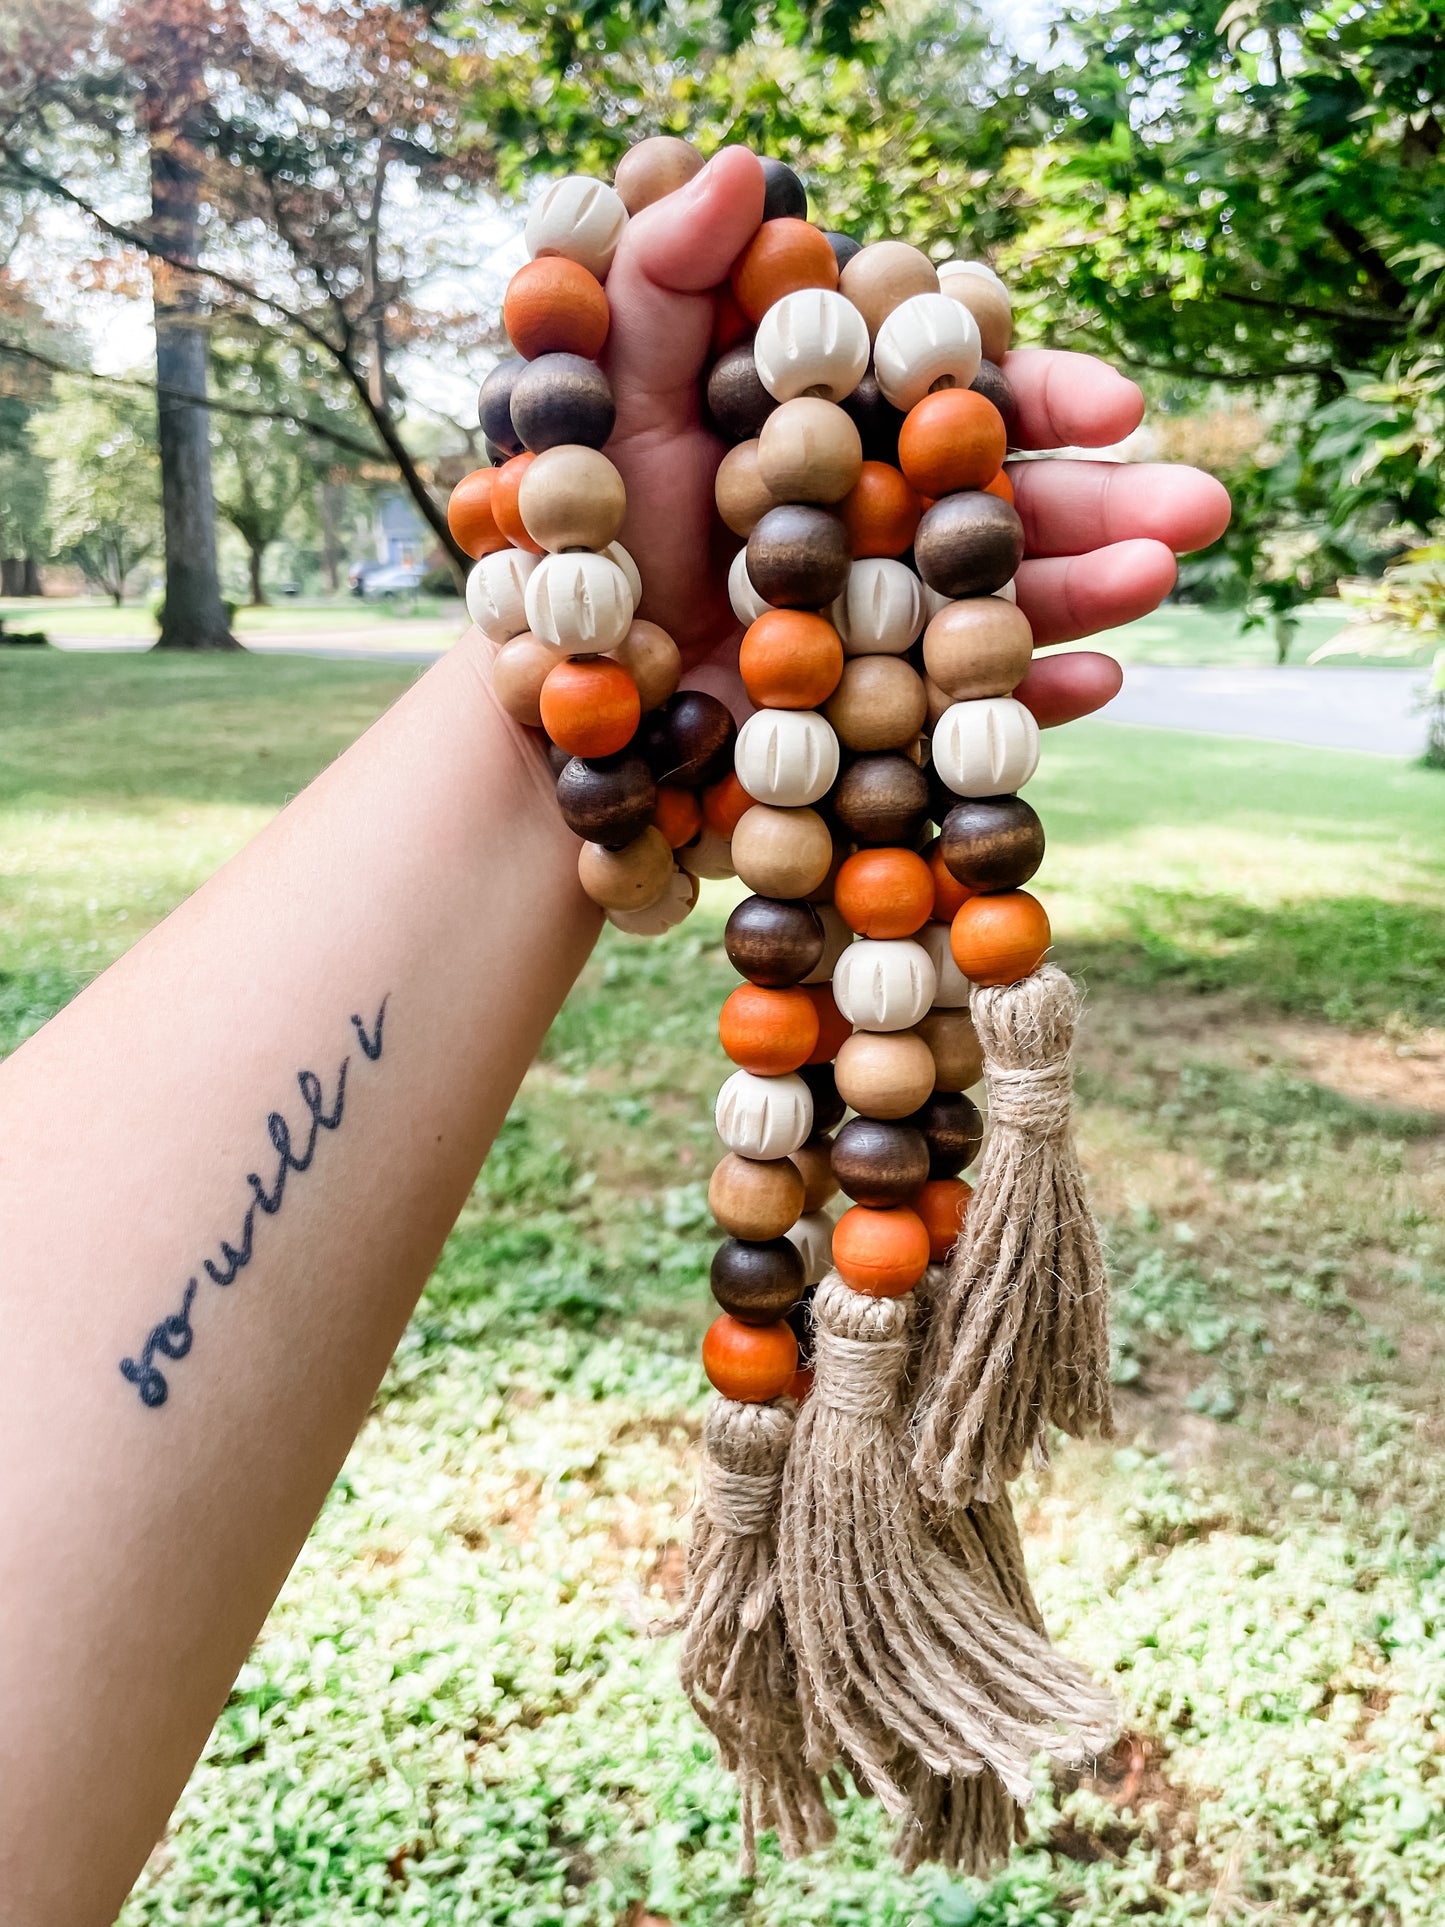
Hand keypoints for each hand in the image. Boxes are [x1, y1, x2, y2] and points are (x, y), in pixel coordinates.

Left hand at [601, 145, 1230, 725]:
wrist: (552, 690)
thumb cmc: (574, 531)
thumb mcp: (601, 392)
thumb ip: (662, 276)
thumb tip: (737, 162)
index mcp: (831, 426)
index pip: (954, 392)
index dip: (1034, 392)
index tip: (1109, 405)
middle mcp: (873, 517)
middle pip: (1001, 496)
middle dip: (1100, 496)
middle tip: (1196, 503)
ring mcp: (882, 618)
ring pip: (998, 598)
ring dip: (1089, 586)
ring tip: (1161, 576)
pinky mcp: (872, 715)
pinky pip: (960, 712)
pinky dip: (1023, 699)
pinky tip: (1096, 680)